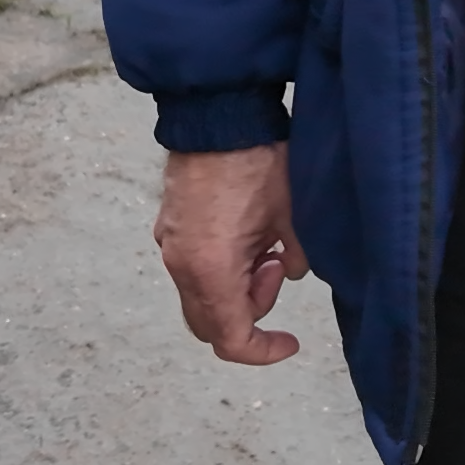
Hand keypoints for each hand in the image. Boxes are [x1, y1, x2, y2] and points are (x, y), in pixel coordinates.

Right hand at [152, 144, 311, 364]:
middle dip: (249, 311)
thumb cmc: (259, 162)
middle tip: (275, 269)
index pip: (230, 339)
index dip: (262, 351)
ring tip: (266, 245)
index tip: (290, 341)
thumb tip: (288, 271)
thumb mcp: (293, 217)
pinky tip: (247, 232)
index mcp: (211, 271)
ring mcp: (169, 244)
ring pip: (201, 293)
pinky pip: (193, 265)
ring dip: (236, 286)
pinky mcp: (169, 225)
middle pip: (210, 322)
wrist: (219, 113)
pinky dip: (220, 266)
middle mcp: (181, 265)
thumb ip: (295, 260)